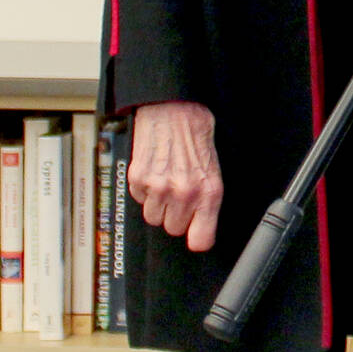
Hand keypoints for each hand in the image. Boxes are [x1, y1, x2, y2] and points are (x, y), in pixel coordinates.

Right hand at [129, 100, 223, 252]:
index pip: (201, 239)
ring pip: (154, 217)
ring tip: (167, 180)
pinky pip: (140, 200)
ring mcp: (160, 188)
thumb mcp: (213, 171)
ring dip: (159, 204)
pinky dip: (145, 190)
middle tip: (179, 194)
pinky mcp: (139, 180)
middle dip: (176, 215)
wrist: (174, 112)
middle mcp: (185, 194)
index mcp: (209, 193)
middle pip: (174, 229)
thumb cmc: (196, 137)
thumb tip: (200, 227)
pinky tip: (155, 172)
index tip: (195, 235)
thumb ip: (206, 200)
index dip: (197, 238)